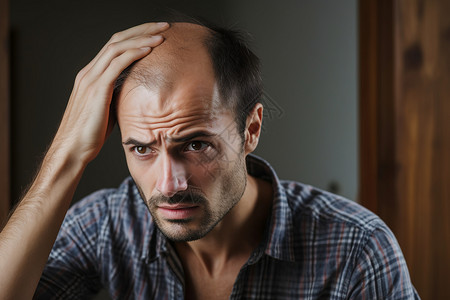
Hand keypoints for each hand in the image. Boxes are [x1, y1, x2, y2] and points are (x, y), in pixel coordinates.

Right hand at [50, 22, 169, 163]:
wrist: (72, 149)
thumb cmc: (90, 134)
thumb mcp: (107, 110)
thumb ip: (117, 96)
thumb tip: (136, 93)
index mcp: (91, 75)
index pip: (115, 46)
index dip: (135, 36)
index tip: (155, 33)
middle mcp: (89, 72)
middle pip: (117, 40)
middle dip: (142, 29)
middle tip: (163, 25)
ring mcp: (91, 79)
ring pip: (118, 47)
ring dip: (141, 38)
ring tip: (162, 34)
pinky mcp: (96, 89)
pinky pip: (117, 64)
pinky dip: (134, 53)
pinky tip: (149, 49)